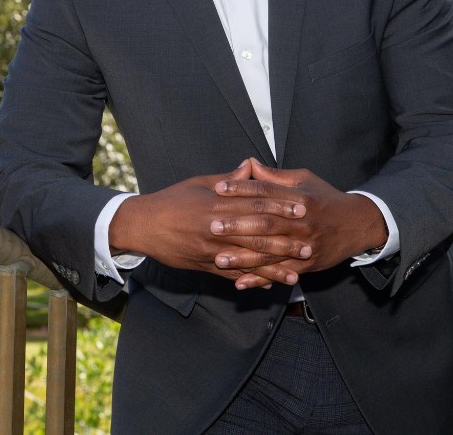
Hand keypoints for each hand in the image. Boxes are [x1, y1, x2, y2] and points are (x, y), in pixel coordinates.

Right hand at [109, 160, 311, 286]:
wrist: (143, 225)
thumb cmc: (171, 200)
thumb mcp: (199, 183)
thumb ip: (228, 179)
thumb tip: (250, 167)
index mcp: (217, 203)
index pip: (256, 203)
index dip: (281, 206)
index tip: (303, 208)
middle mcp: (217, 227)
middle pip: (258, 234)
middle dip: (286, 241)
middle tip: (310, 244)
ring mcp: (212, 250)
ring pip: (249, 260)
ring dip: (274, 267)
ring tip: (296, 271)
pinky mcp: (205, 265)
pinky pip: (232, 275)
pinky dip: (252, 280)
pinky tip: (269, 285)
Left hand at [211, 158, 387, 289]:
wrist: (358, 224)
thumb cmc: (326, 198)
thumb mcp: (304, 180)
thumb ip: (275, 176)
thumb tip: (249, 165)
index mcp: (298, 197)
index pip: (266, 192)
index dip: (242, 189)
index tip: (219, 188)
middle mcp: (301, 221)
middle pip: (265, 223)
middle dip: (237, 225)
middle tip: (212, 226)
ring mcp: (304, 244)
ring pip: (271, 252)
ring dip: (244, 257)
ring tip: (219, 258)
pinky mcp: (307, 264)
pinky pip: (280, 272)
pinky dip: (260, 278)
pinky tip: (240, 282)